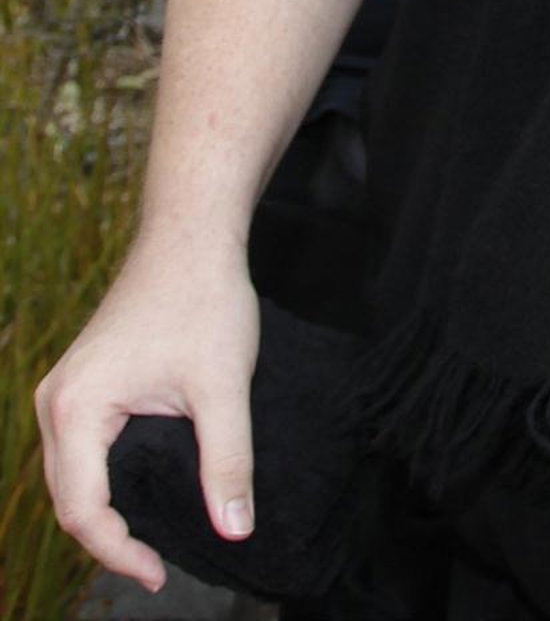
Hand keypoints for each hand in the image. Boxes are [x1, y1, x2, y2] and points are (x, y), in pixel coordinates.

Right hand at [35, 230, 259, 593]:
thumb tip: (235, 530)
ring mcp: (64, 390)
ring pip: (71, 475)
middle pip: (69, 498)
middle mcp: (55, 401)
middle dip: (109, 539)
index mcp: (76, 408)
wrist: (192, 235)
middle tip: (158, 566)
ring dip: (105, 511)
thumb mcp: (224, 386)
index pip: (82, 510)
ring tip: (150, 539)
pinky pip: (81, 450)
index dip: (119, 553)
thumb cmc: (205, 299)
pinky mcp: (83, 380)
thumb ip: (228, 462)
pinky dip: (104, 479)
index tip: (160, 575)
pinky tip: (142, 490)